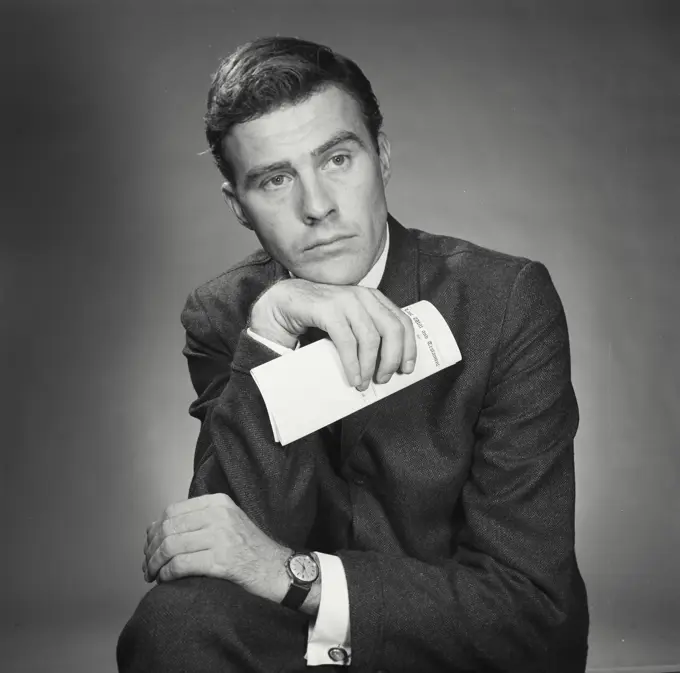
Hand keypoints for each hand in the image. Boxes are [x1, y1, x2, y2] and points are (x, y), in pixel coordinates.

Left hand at [143, 494, 291, 602]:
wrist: (278, 569)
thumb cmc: (251, 549)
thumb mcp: (228, 521)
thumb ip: (200, 519)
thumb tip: (158, 528)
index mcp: (219, 502)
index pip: (173, 511)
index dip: (155, 530)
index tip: (150, 545)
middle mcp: (219, 515)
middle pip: (169, 528)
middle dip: (151, 549)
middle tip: (147, 565)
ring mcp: (221, 537)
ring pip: (171, 546)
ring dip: (155, 564)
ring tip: (153, 574)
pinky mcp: (222, 561)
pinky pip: (181, 565)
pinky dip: (167, 574)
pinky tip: (166, 580)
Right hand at [250, 279, 416, 389]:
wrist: (283, 305)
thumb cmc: (318, 319)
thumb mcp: (349, 324)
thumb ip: (366, 334)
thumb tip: (386, 367)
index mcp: (373, 298)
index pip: (402, 321)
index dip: (409, 347)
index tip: (406, 369)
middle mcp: (363, 295)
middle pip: (392, 330)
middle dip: (391, 359)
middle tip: (383, 379)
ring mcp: (345, 299)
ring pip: (371, 337)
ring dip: (370, 365)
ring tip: (364, 383)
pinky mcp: (327, 308)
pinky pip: (347, 340)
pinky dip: (352, 363)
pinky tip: (352, 377)